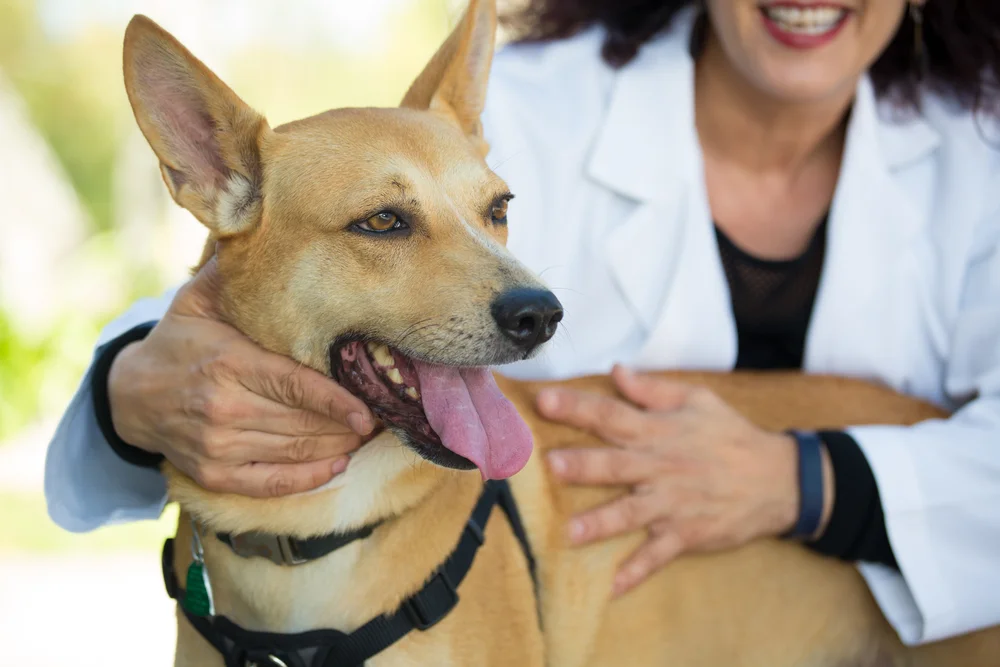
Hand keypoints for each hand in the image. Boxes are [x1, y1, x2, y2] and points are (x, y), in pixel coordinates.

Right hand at [107, 258, 375, 497]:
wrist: (132, 395)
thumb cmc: (181, 341)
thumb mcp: (199, 300)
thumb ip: (236, 274)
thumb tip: (268, 226)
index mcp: (227, 362)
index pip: (295, 385)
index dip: (338, 401)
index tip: (370, 410)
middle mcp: (222, 408)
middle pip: (303, 422)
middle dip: (348, 424)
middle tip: (382, 416)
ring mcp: (217, 446)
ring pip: (295, 452)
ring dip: (337, 447)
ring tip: (365, 435)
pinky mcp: (214, 474)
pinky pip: (272, 483)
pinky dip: (309, 477)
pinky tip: (336, 464)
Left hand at [539, 366, 830, 596]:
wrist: (781, 479)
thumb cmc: (732, 436)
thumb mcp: (699, 400)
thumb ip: (653, 388)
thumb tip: (616, 370)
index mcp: (660, 431)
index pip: (612, 414)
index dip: (578, 407)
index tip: (545, 401)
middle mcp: (661, 467)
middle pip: (616, 465)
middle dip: (584, 465)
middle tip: (552, 465)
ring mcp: (674, 504)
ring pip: (631, 514)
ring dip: (601, 523)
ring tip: (571, 533)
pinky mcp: (687, 534)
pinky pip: (658, 556)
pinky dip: (637, 572)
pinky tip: (613, 588)